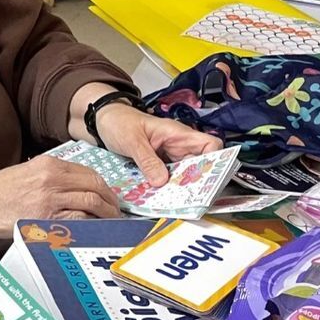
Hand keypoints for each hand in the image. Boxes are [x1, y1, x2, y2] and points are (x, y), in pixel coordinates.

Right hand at [0, 155, 120, 241]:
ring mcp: (48, 198)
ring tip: (110, 222)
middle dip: (111, 200)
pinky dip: (92, 224)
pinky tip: (95, 230)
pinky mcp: (44, 217)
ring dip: (107, 213)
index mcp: (47, 164)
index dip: (104, 186)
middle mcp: (51, 178)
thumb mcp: (24, 172)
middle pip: (95, 185)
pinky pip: (78, 220)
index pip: (88, 172)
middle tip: (116, 211)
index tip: (108, 197)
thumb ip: (48, 176)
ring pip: (92, 201)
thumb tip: (71, 187)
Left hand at [94, 105, 222, 186]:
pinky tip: (158, 194)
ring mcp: (169, 156)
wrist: (103, 121)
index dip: (215, 161)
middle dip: (195, 181)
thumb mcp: (132, 141)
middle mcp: (178, 145)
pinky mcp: (158, 165)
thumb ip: (147, 161)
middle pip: (199, 165)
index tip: (207, 178)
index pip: (211, 145)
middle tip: (186, 195)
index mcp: (178, 134)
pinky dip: (166, 186)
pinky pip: (168, 177)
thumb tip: (162, 181)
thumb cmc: (119, 122)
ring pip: (184, 174)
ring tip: (171, 198)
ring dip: (179, 186)